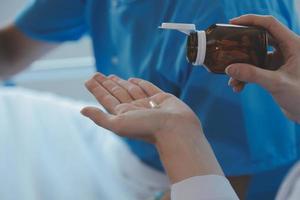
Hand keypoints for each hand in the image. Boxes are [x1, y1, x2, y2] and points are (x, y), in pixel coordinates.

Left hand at [81, 73, 222, 182]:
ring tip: (110, 76)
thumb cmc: (147, 129)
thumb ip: (100, 117)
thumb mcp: (118, 124)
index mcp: (123, 115)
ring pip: (130, 89)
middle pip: (116, 93)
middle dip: (106, 84)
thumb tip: (82, 110)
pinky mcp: (161, 99)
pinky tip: (132, 79)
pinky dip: (140, 83)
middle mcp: (134, 109)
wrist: (176, 130)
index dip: (97, 89)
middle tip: (96, 74)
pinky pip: (148, 88)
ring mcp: (148, 104)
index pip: (106, 99)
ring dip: (120, 82)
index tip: (89, 79)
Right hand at [225, 15, 299, 122]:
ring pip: (255, 57)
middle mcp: (287, 49)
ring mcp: (280, 61)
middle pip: (259, 39)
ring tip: (232, 81)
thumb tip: (229, 68)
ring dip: (242, 68)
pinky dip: (246, 77)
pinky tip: (238, 87)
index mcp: (293, 44)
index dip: (251, 20)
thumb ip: (252, 75)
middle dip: (242, 47)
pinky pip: (256, 69)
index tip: (233, 23)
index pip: (270, 24)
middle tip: (227, 48)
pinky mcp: (275, 71)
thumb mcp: (276, 83)